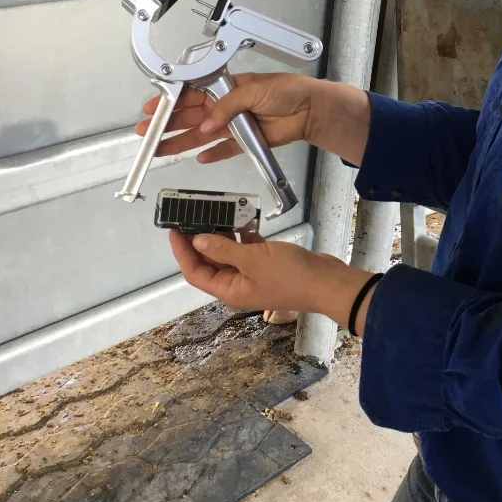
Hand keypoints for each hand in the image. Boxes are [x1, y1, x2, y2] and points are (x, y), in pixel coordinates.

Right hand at [136, 72, 370, 167]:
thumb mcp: (254, 89)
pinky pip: (223, 150)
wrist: (311, 110)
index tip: (152, 108)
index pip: (191, 93)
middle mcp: (225, 106)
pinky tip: (198, 158)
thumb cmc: (287, 90)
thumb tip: (208, 124)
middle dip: (167, 124)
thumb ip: (228, 105)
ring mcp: (233, 124)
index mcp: (224, 86)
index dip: (170, 100)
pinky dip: (211, 154)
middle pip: (190, 116)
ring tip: (159, 149)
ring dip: (180, 141)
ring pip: (201, 135)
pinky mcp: (245, 142)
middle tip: (146, 133)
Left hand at [169, 230, 379, 334]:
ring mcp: (254, 274)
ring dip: (223, 235)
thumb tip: (197, 241)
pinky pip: (249, 249)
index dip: (182, 252)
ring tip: (215, 212)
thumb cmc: (289, 274)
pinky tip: (244, 218)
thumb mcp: (253, 259)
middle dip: (200, 240)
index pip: (195, 272)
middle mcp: (238, 284)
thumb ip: (224, 249)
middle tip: (192, 216)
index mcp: (229, 290)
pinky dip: (245, 235)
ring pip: (230, 253)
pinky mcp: (269, 264)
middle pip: (210, 262)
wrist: (327, 282)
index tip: (173, 230)